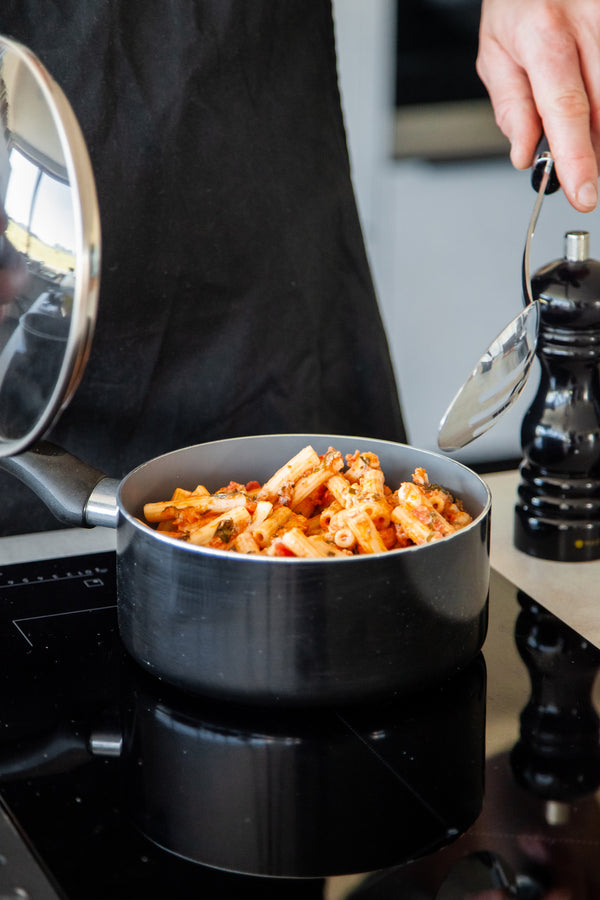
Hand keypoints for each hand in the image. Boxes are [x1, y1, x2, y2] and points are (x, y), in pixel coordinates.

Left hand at [477, 0, 599, 211]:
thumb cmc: (517, 2)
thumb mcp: (495, 53)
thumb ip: (511, 107)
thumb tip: (525, 154)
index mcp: (543, 34)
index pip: (566, 109)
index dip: (577, 159)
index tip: (583, 194)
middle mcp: (589, 20)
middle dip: (591, 150)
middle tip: (576, 169)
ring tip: (580, 133)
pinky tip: (590, 103)